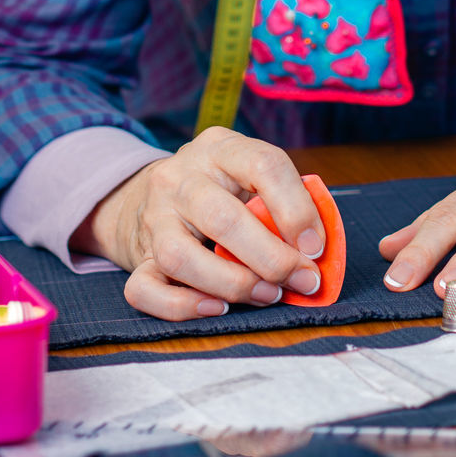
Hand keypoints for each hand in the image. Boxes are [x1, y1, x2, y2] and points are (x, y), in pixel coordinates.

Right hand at [71, 127, 326, 319]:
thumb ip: (282, 202)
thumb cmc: (219, 188)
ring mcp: (153, 217)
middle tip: (302, 280)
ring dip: (233, 284)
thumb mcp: (250, 175)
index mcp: (220, 148)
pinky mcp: (137, 257)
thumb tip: (318, 252)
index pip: (263, 164)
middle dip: (271, 258)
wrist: (147, 195)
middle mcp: (181, 178)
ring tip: (268, 295)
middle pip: (223, 218)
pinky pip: (145, 289)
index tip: (317, 247)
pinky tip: (218, 308)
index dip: (297, 209)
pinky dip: (182, 306)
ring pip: (180, 256)